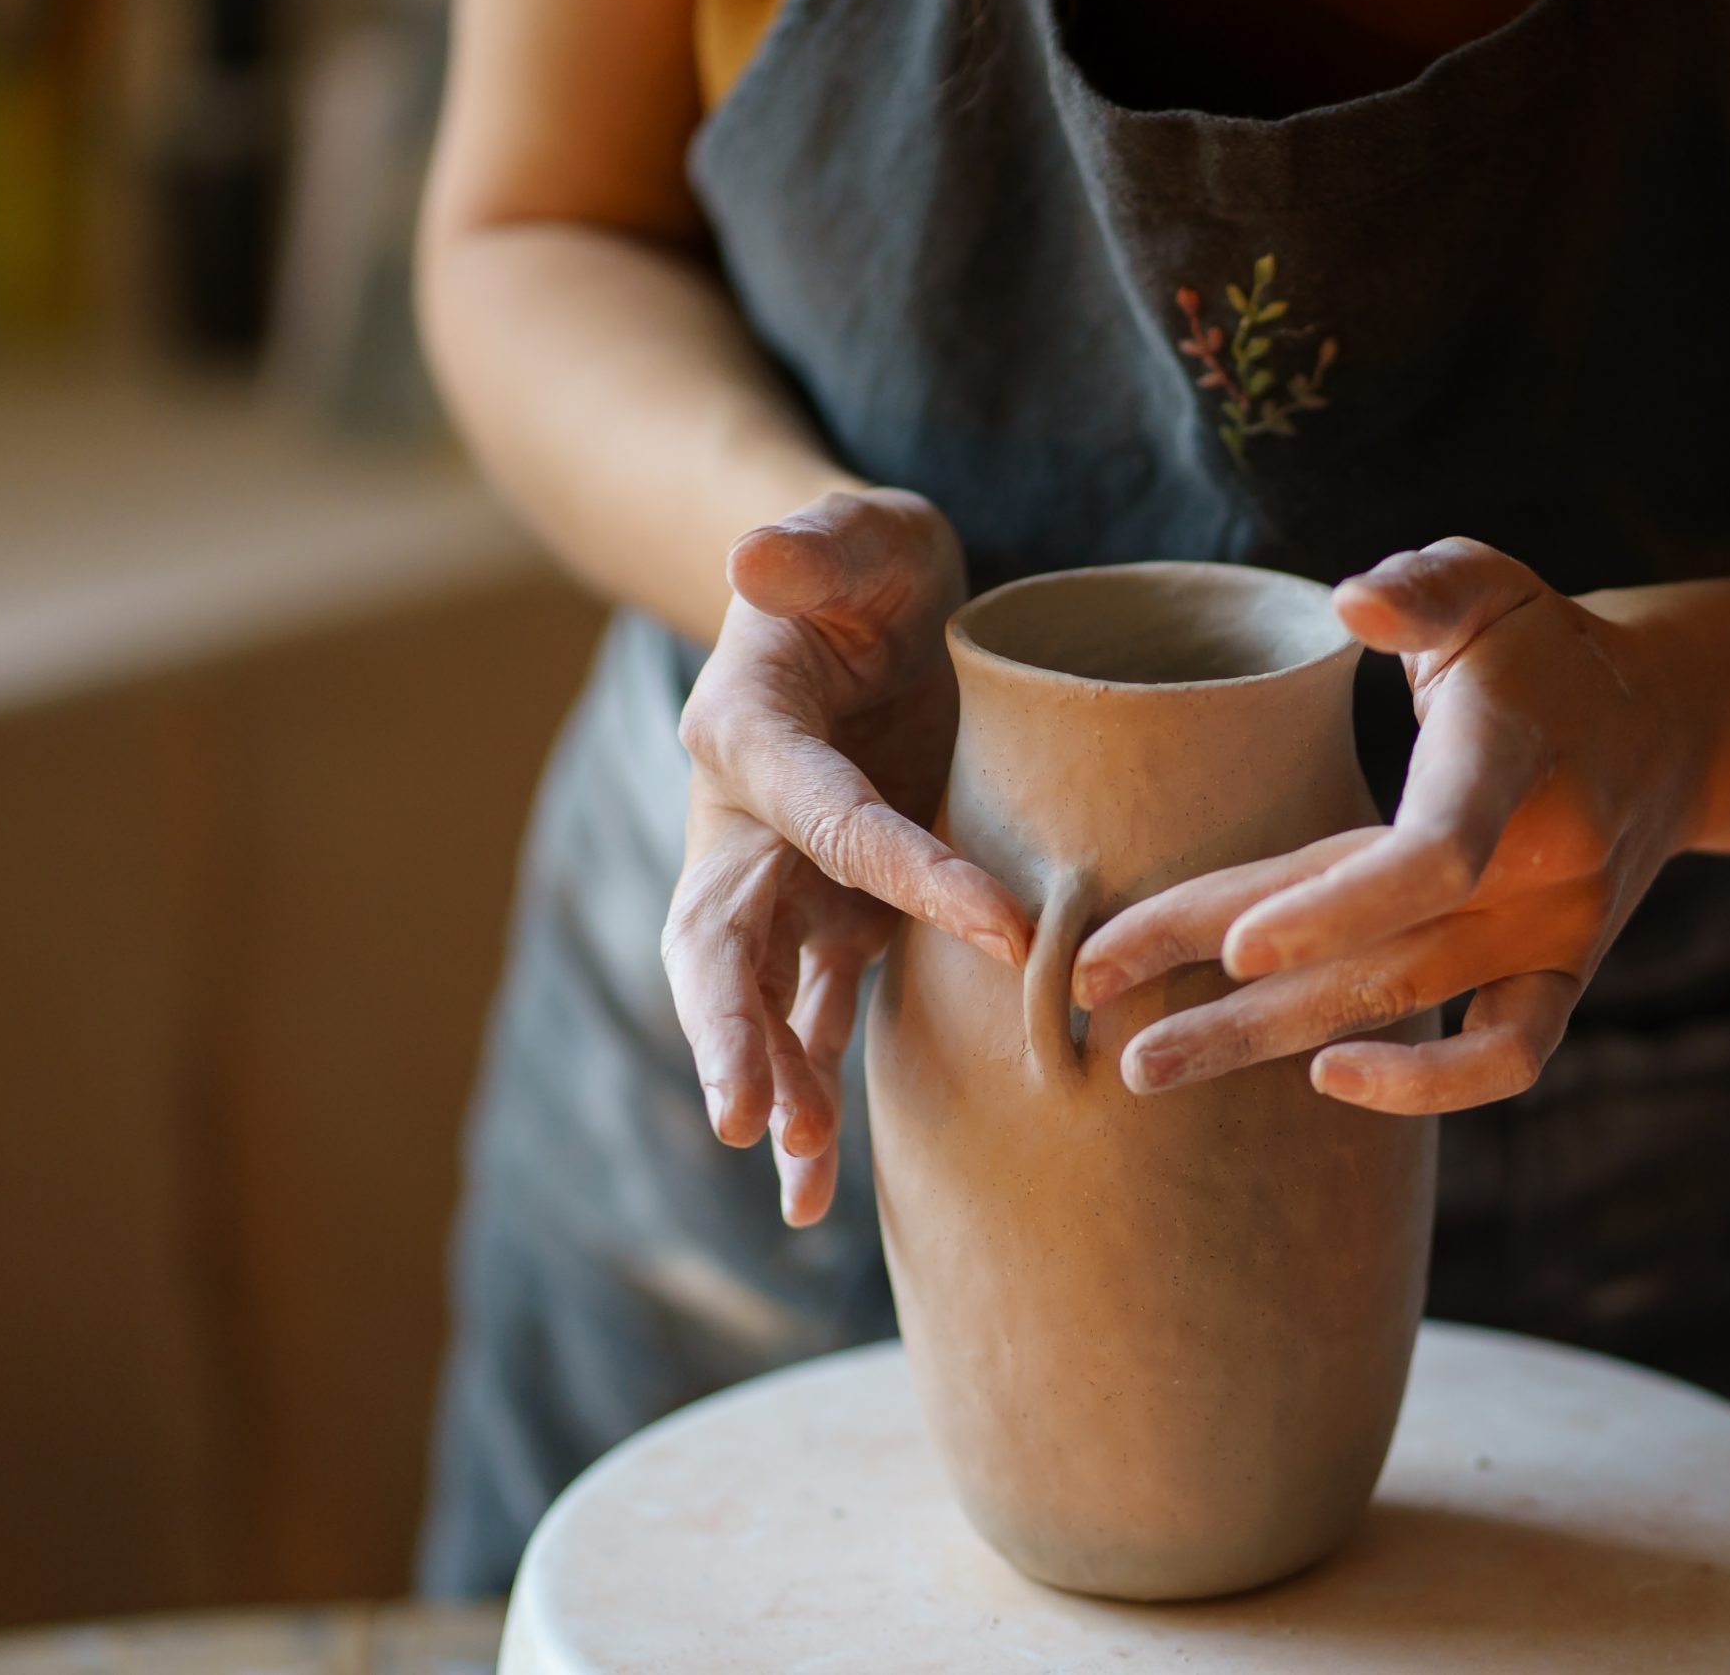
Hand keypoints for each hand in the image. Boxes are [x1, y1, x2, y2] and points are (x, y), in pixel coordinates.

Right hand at [665, 489, 1031, 1223]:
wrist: (873, 614)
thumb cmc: (869, 568)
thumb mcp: (858, 534)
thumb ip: (813, 541)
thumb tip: (753, 557)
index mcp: (746, 732)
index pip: (828, 814)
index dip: (909, 871)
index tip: (1005, 926)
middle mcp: (745, 824)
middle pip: (725, 940)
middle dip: (735, 1030)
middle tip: (751, 1116)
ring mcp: (782, 886)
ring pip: (760, 1001)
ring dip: (776, 1083)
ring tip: (797, 1179)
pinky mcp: (826, 921)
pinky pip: (810, 1020)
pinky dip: (810, 1098)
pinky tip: (810, 1196)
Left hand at [1071, 538, 1710, 1114]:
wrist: (1671, 725)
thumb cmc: (1542, 651)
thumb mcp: (1490, 586)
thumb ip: (1424, 587)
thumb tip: (1354, 600)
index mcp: (1512, 763)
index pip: (1433, 856)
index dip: (1333, 909)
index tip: (1232, 949)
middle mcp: (1541, 866)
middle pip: (1378, 948)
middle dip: (1230, 986)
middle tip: (1095, 997)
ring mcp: (1553, 935)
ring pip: (1402, 1007)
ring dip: (1264, 1040)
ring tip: (1146, 1063)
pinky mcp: (1558, 980)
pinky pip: (1506, 1060)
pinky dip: (1425, 1088)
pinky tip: (1324, 1077)